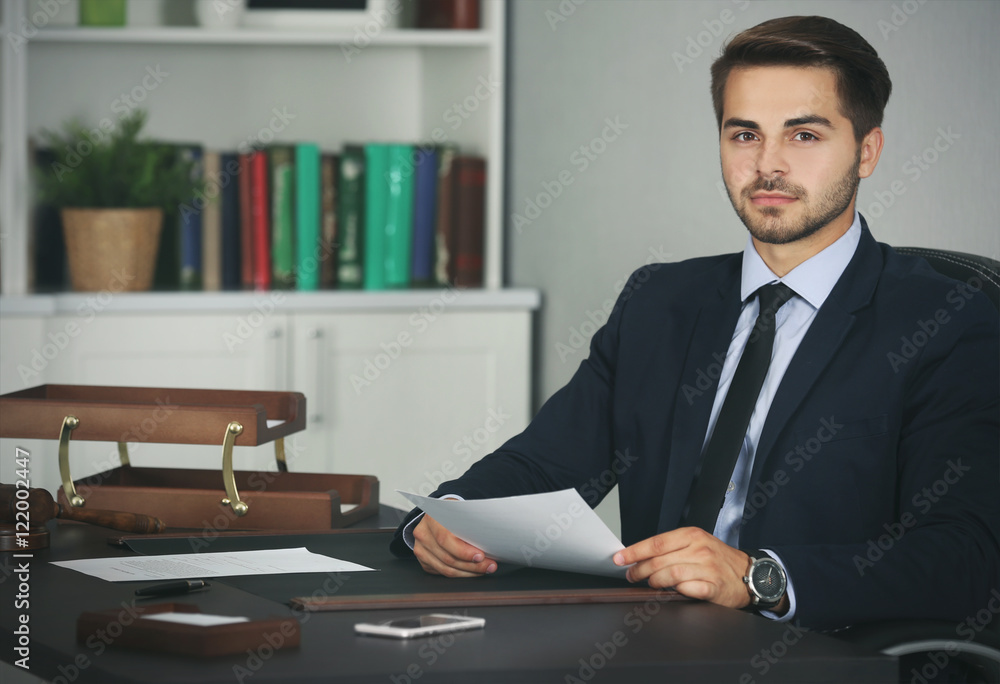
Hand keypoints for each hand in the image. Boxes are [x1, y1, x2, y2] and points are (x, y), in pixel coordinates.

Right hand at [412, 513, 497, 577]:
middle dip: (472, 565)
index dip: (464, 551)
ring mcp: (420, 548)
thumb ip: (470, 523)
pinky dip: (459, 573)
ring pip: (445, 569)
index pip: (446, 539)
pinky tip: (471, 570)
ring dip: (468, 572)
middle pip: (447, 558)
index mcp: (432, 518)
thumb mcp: (461, 511)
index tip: (481, 556)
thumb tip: (489, 541)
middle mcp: (423, 534)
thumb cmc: (453, 512)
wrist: (438, 513)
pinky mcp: (423, 559)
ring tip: (483, 570)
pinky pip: (442, 572)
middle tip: (489, 566)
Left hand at [613, 527, 752, 609]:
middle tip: (631, 576)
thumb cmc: (717, 559)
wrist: (750, 573)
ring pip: (670, 574)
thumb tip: (639, 555)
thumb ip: (671, 548)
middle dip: (639, 570)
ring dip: (655, 582)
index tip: (619, 559)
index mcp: (692, 535)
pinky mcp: (715, 587)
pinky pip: (688, 589)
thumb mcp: (696, 543)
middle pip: (659, 560)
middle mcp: (700, 549)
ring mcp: (708, 568)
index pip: (656, 543)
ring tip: (651, 584)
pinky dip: (677, 592)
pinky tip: (672, 592)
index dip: (634, 552)